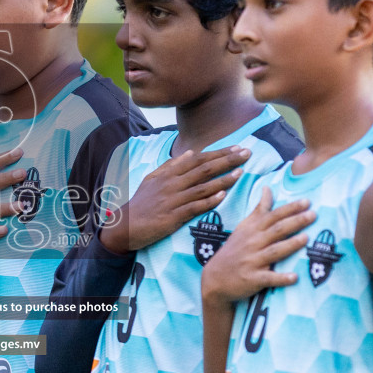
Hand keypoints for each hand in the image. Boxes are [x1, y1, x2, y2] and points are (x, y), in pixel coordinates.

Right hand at [99, 145, 250, 252]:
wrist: (126, 225)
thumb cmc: (142, 202)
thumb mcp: (153, 178)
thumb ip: (172, 165)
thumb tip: (191, 152)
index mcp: (168, 173)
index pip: (198, 159)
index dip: (219, 152)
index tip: (236, 147)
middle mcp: (172, 183)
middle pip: (204, 169)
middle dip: (227, 160)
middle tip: (246, 154)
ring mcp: (173, 200)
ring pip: (203, 187)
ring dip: (224, 179)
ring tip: (241, 172)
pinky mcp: (173, 217)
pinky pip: (195, 207)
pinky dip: (209, 200)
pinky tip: (223, 195)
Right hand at [200, 187, 314, 304]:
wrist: (216, 278)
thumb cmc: (234, 250)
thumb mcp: (243, 228)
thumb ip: (258, 209)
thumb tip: (267, 188)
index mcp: (252, 230)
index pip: (273, 215)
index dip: (290, 208)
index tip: (306, 202)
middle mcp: (253, 243)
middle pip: (276, 230)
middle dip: (295, 222)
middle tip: (313, 215)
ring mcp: (252, 261)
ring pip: (274, 251)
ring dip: (290, 245)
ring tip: (306, 238)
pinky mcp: (253, 279)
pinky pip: (269, 278)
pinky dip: (281, 278)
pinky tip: (294, 277)